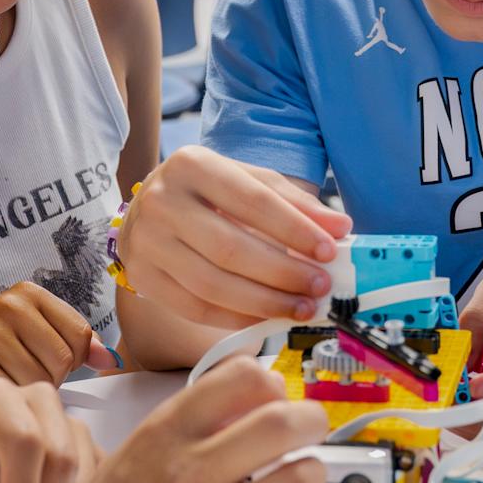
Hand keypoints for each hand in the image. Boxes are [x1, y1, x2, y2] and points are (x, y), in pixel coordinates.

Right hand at [0, 282, 117, 414]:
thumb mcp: (31, 337)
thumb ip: (73, 344)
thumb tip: (109, 358)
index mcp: (27, 294)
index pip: (80, 335)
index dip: (69, 361)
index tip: (43, 362)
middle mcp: (7, 306)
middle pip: (64, 360)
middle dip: (48, 380)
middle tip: (17, 375)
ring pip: (41, 382)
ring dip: (27, 394)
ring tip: (3, 383)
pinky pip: (16, 396)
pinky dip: (7, 404)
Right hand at [19, 357, 329, 482]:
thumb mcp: (137, 455)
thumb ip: (191, 426)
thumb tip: (254, 400)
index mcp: (163, 437)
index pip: (241, 378)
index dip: (271, 384)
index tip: (276, 397)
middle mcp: (189, 476)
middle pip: (283, 423)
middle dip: (311, 421)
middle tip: (310, 431)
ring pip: (300, 481)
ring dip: (310, 478)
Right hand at [117, 146, 350, 328]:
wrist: (149, 211)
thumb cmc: (209, 195)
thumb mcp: (248, 183)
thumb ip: (294, 203)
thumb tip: (340, 228)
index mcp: (192, 164)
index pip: (252, 200)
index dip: (294, 229)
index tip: (329, 251)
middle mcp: (162, 200)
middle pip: (231, 247)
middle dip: (283, 272)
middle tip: (319, 287)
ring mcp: (146, 241)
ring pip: (213, 284)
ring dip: (264, 302)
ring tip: (301, 307)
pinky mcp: (142, 277)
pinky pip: (194, 308)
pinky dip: (236, 318)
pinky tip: (265, 318)